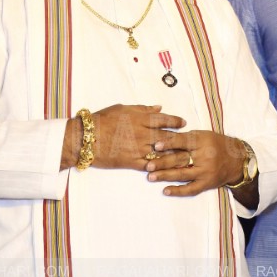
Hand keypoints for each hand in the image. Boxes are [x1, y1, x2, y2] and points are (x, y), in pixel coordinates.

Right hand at [60, 104, 184, 170]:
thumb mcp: (122, 108)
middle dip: (181, 140)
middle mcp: (142, 133)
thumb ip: (142, 109)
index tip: (184, 123)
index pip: (164, 119)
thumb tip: (159, 108)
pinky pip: (150, 164)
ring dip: (175, 156)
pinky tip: (168, 168)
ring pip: (162, 153)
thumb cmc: (102, 120)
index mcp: (140, 118)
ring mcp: (138, 148)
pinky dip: (160, 167)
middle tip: (191, 143)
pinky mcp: (132, 162)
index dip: (176, 122)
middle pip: (167, 137)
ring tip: (186, 158)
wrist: (85, 138)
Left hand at [146, 131, 244, 196]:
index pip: (183, 141)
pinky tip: (165, 190)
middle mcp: (205, 157)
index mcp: (203, 141)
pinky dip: (178, 191)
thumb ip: (186, 138)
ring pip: (182, 174)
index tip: (155, 145)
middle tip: (148, 165)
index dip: (169, 143)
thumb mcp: (203, 135)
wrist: (237, 160)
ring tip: (151, 177)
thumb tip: (164, 141)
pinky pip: (191, 189)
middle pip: (180, 159)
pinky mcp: (206, 184)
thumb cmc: (216, 144)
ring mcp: (206, 172)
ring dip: (165, 176)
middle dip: (162, 162)